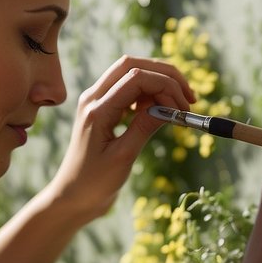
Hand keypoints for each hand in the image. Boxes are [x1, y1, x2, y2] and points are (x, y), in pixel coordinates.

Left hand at [45, 55, 196, 221]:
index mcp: (97, 109)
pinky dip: (148, 93)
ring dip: (158, 82)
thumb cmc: (94, 183)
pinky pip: (127, 88)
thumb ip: (145, 126)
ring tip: (179, 105)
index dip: (166, 86)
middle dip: (165, 74)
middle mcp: (93, 98)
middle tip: (188, 96)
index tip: (185, 107)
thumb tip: (170, 106)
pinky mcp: (102, 108)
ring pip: (130, 73)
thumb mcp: (124, 156)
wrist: (72, 197)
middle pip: (133, 65)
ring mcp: (96, 101)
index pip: (136, 78)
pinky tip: (161, 110)